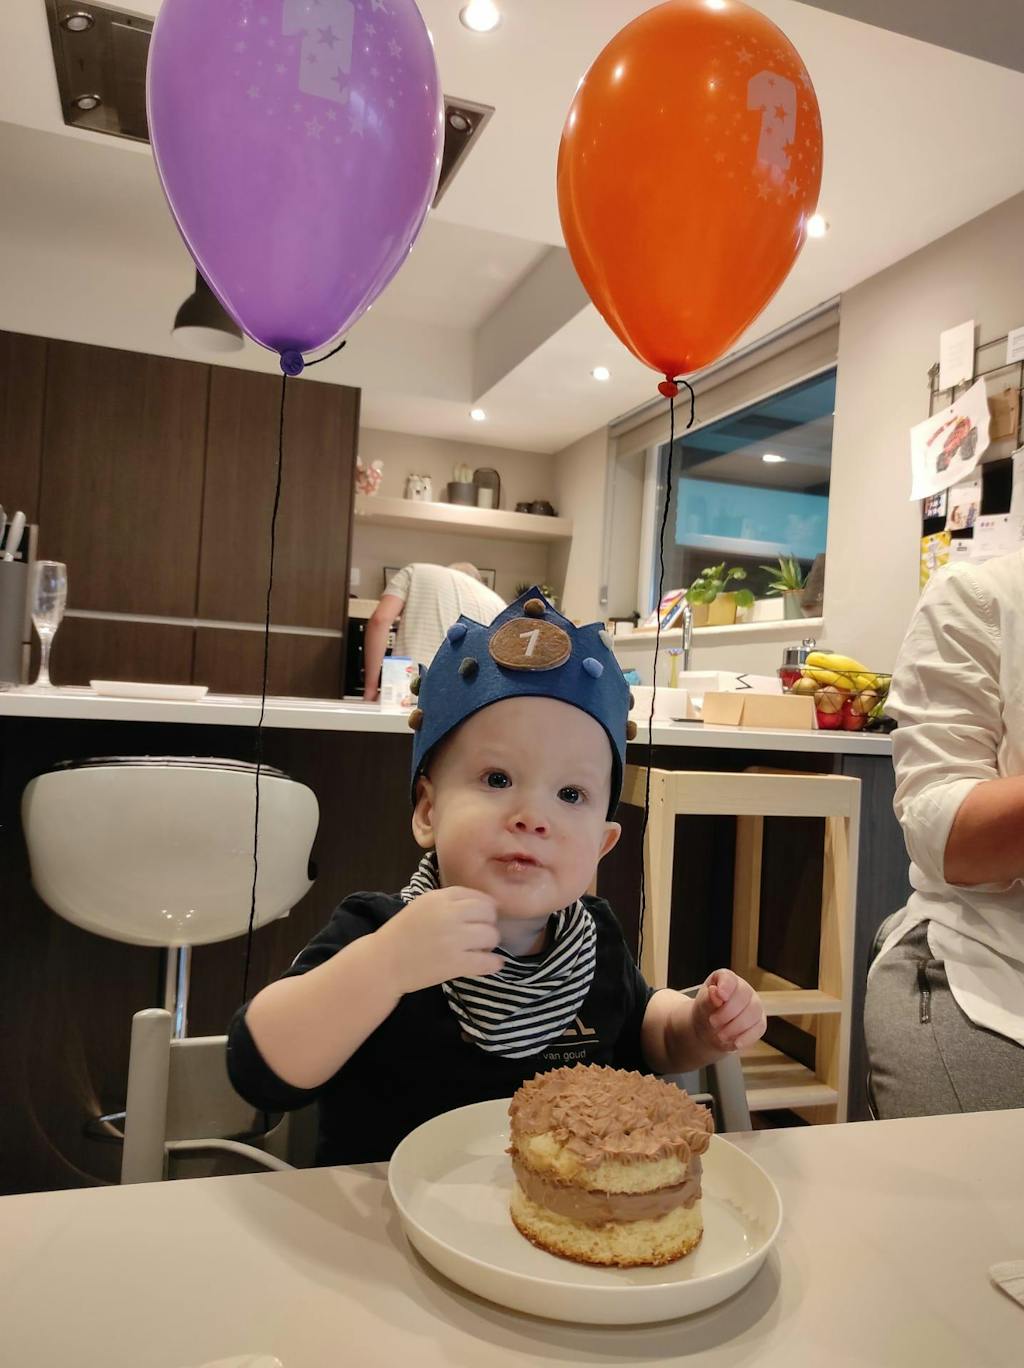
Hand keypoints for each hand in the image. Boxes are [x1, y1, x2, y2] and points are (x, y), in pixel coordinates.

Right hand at [377, 885, 502, 995]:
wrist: (383, 963)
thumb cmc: (402, 934)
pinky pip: (488, 961)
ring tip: (479, 950)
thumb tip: (485, 905)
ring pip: (491, 936)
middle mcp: (448, 914)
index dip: (485, 908)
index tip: (483, 918)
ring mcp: (453, 939)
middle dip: (489, 925)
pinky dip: (493, 963)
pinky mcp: (455, 963)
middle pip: (488, 914)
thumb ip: (449, 902)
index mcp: (439, 898)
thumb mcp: (422, 906)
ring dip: (489, 944)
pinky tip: (489, 964)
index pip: (478, 896)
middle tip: (480, 936)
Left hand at [691, 970, 765, 1054]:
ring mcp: (754, 1006)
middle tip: (713, 1022)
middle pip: (744, 996)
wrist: (710, 1030)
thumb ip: (708, 999)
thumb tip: (715, 992)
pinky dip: (746, 1037)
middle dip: (727, 1012)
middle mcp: (744, 990)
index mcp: (727, 980)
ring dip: (736, 1027)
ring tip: (720, 1036)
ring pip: (753, 1012)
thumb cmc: (706, 1012)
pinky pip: (759, 1028)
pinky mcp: (760, 1023)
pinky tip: (735, 1043)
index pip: (729, 978)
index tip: (720, 995)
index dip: (726, 986)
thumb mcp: (702, 1005)